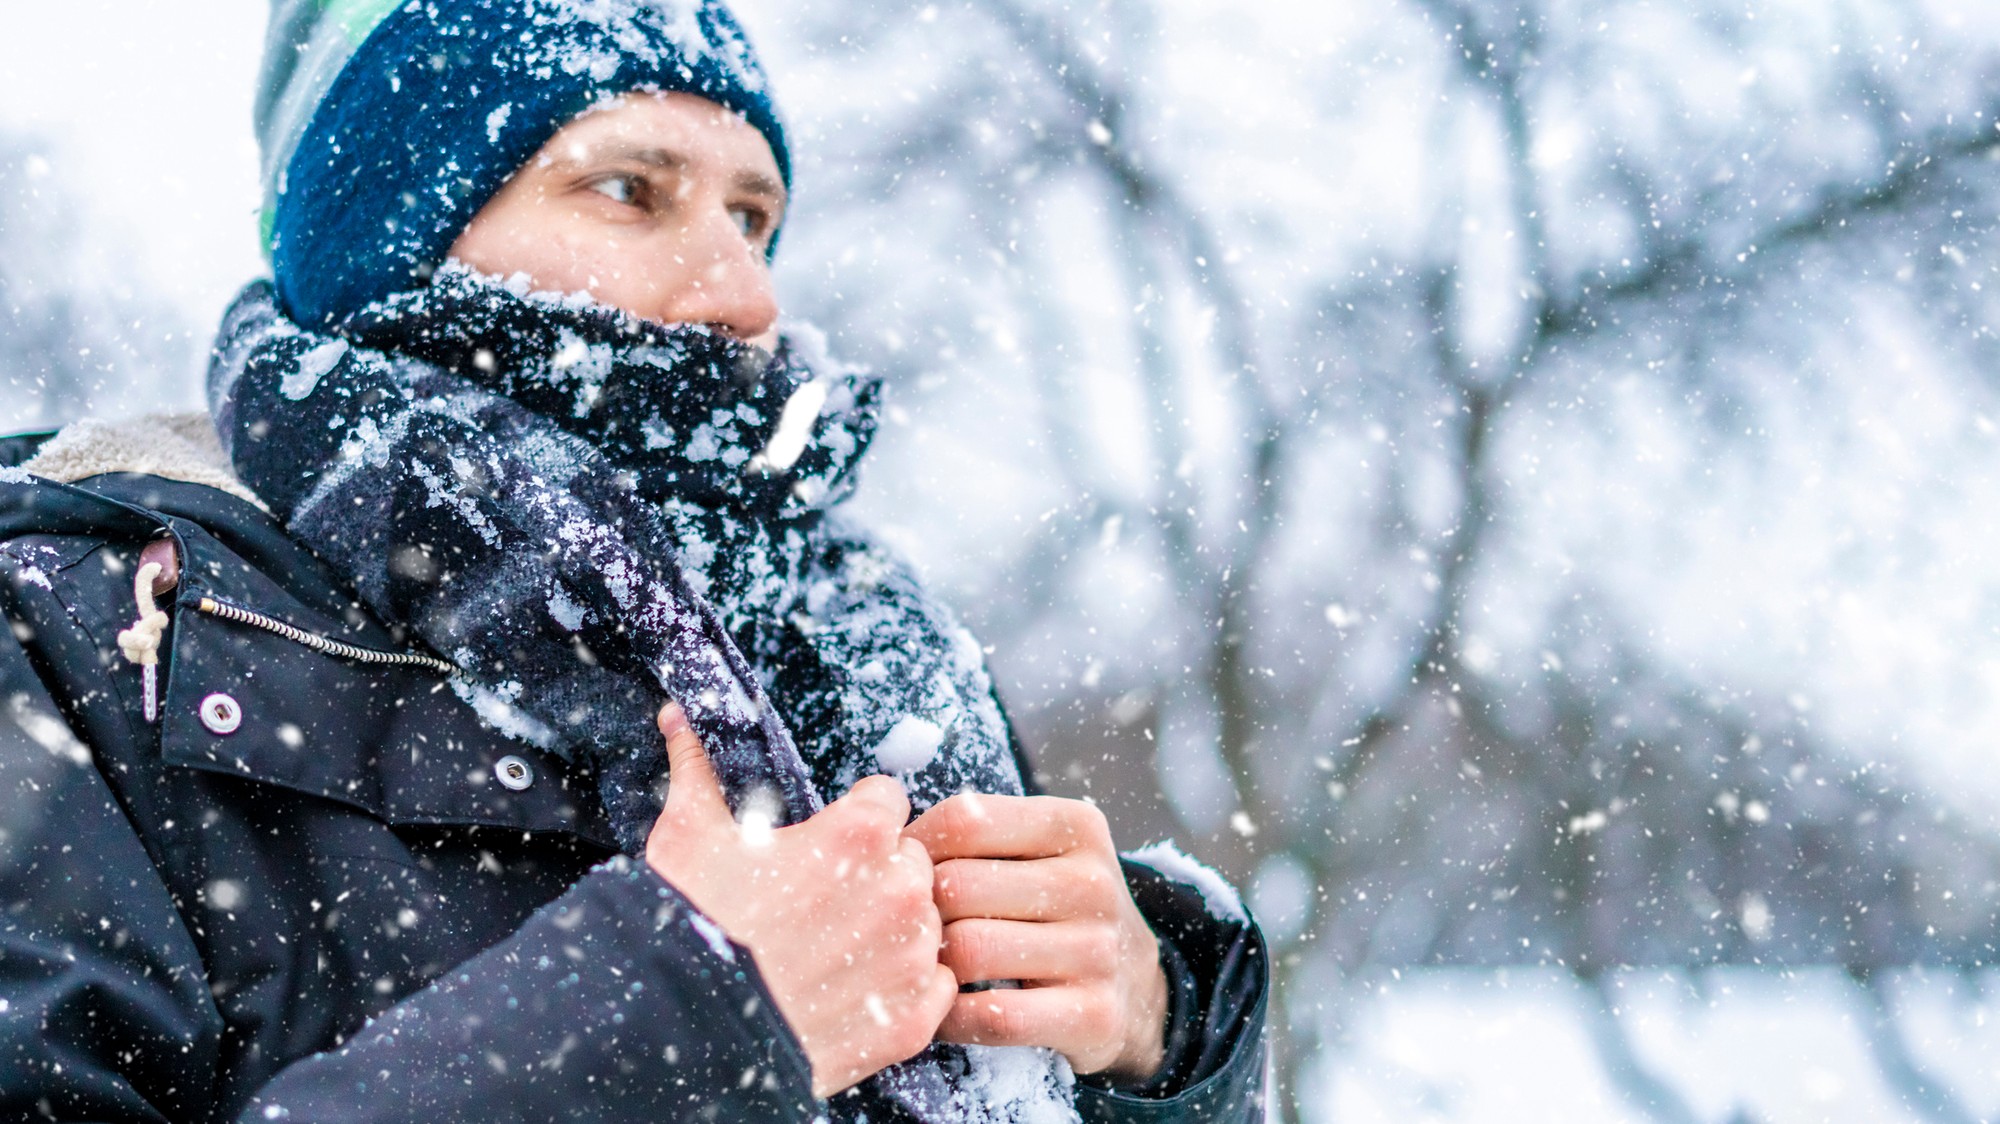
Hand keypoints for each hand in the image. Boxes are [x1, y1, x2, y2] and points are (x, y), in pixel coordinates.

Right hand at [644, 704, 958, 1097]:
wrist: (682, 1031)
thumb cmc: (689, 925)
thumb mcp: (687, 834)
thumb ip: (698, 766)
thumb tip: (679, 715)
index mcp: (858, 834)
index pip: (888, 800)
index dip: (856, 819)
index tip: (828, 842)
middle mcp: (900, 889)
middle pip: (911, 862)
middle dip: (878, 874)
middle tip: (826, 902)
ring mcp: (911, 957)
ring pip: (926, 924)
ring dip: (894, 931)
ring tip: (837, 952)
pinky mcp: (912, 1020)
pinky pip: (934, 987)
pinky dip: (905, 990)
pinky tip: (857, 993)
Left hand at [904, 794, 1168, 1080]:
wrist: (1133, 986)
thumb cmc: (1053, 907)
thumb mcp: (1036, 850)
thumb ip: (973, 834)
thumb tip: (883, 836)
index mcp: (1076, 826)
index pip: (965, 819)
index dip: (913, 845)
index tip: (897, 871)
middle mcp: (1093, 883)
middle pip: (958, 886)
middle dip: (916, 910)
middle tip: (901, 928)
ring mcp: (1098, 951)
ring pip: (970, 950)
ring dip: (930, 966)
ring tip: (920, 967)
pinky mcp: (1094, 1014)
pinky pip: (992, 1016)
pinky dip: (950, 1018)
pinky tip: (942, 1010)